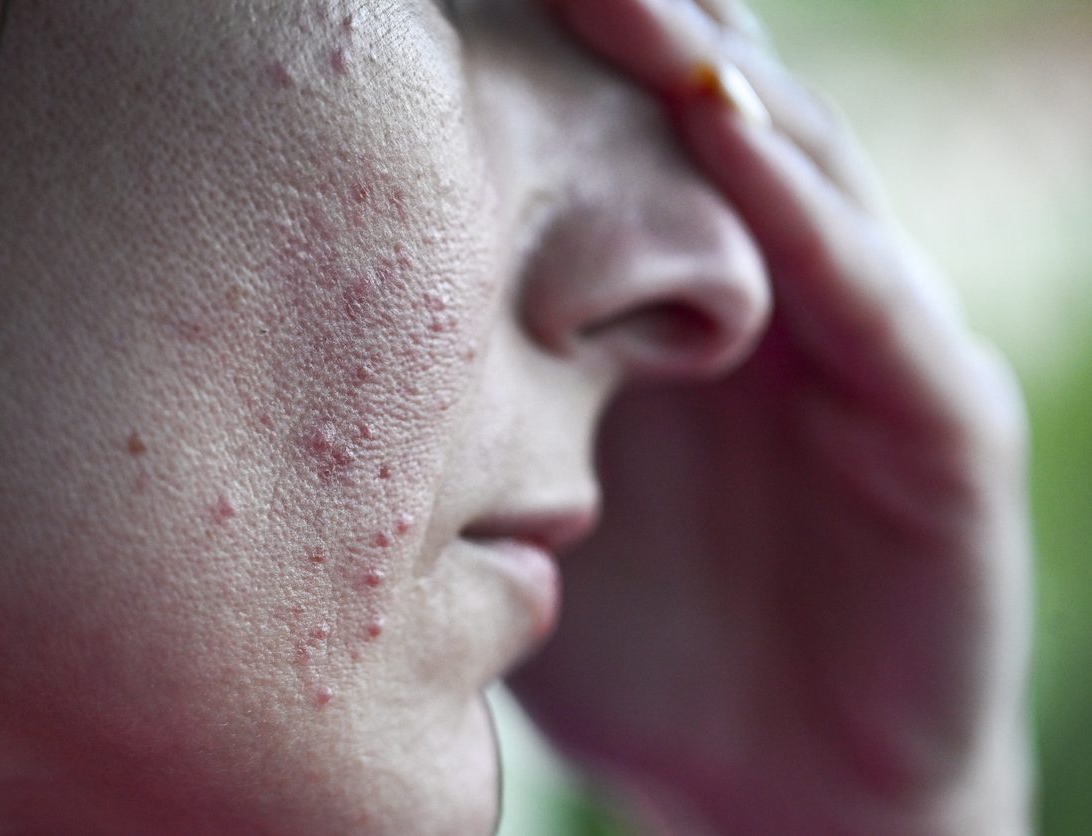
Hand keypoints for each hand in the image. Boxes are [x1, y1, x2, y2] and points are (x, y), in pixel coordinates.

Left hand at [510, 2, 1032, 832]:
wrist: (771, 785)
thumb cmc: (632, 649)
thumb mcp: (524, 507)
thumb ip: (465, 407)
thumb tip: (313, 343)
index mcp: (680, 306)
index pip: (617, 139)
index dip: (547, 53)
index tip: (433, 0)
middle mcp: (779, 295)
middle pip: (703, 117)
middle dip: (624, 22)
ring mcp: (868, 344)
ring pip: (796, 170)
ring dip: (708, 72)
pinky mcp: (939, 422)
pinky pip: (870, 297)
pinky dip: (805, 216)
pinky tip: (726, 134)